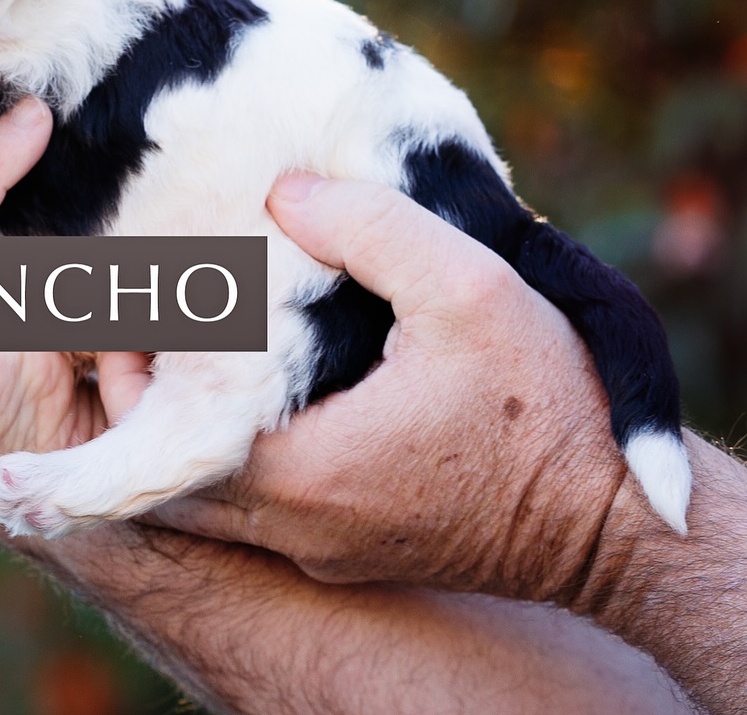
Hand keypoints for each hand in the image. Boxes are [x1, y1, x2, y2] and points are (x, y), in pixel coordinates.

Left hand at [148, 173, 630, 602]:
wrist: (617, 526)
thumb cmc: (551, 409)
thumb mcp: (468, 290)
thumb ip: (370, 227)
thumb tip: (285, 192)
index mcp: (305, 472)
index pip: (165, 434)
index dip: (132, 370)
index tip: (129, 311)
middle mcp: (299, 528)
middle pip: (169, 481)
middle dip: (143, 406)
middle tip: (140, 330)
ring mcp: (326, 551)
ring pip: (210, 506)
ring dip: (186, 438)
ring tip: (190, 357)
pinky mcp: (354, 554)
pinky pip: (260, 515)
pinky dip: (233, 463)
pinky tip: (258, 399)